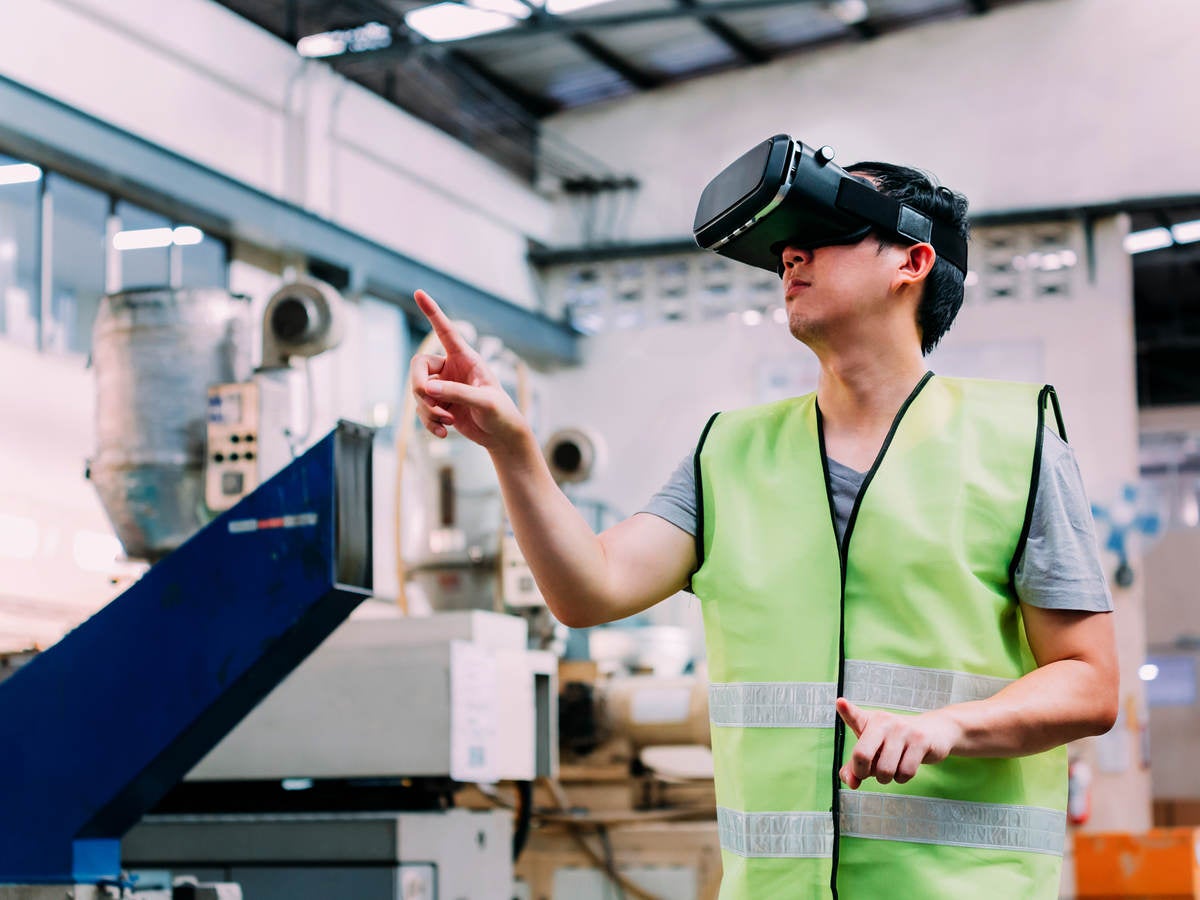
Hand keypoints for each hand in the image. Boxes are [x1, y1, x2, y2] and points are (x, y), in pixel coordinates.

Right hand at [409, 290, 528, 451]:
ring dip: (428, 410)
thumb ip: (457, 393)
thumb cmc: (501, 413)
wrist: (502, 437)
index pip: (446, 331)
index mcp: (466, 358)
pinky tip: (444, 433)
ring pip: (418, 392)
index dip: (432, 312)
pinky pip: (422, 410)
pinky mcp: (440, 405)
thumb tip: (427, 389)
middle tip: (428, 400)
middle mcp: (452, 369)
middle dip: (418, 386)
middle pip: (419, 367)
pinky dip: (429, 422)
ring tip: (447, 423)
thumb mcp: (485, 402)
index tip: (419, 292)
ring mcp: (444, 387)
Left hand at [836, 697, 960, 788]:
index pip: (854, 716)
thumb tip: (851, 783)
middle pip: (863, 755)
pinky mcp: (921, 741)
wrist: (934, 731)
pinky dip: (902, 778)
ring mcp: (903, 730)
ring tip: (890, 768)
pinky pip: (905, 772)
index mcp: (869, 721)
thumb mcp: (873, 748)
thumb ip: (856, 766)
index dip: (846, 710)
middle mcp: (884, 722)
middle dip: (862, 772)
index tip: (840, 702)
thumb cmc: (895, 741)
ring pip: (885, 770)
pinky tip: (904, 768)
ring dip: (886, 778)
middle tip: (868, 772)